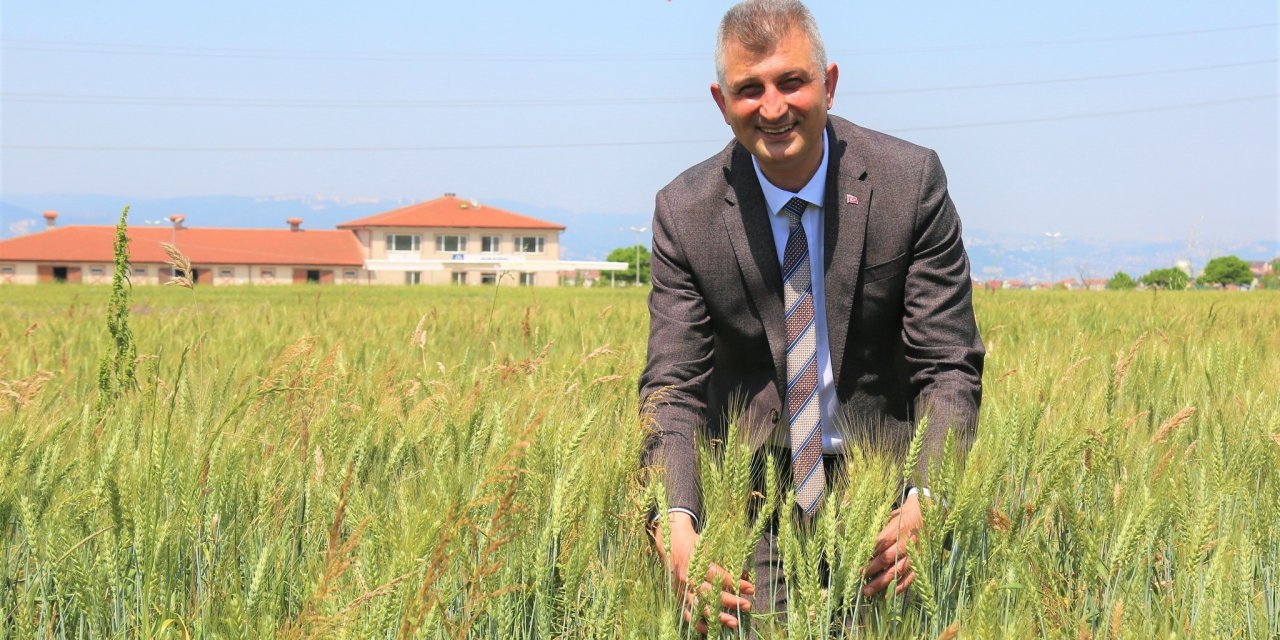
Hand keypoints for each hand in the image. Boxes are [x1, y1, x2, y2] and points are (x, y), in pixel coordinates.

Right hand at [650, 511, 754, 632]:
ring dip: (718, 616)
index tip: (751, 589)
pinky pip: (688, 614)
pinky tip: (713, 629)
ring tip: (734, 623)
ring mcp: (682, 590)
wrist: (672, 544)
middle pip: (710, 594)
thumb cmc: (696, 544)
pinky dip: (699, 624)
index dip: (736, 584)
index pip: (719, 576)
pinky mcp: (678, 598)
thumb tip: (745, 576)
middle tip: (747, 606)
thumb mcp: (712, 548)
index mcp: (697, 563)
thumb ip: (727, 563)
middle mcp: (689, 578)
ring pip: (700, 607)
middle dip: (730, 601)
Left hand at [863, 493, 922, 596]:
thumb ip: (876, 528)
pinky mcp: (921, 562)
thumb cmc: (901, 516)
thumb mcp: (889, 515)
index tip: (855, 561)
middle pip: (888, 557)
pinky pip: (911, 577)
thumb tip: (856, 540)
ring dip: (882, 582)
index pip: (881, 542)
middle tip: (857, 577)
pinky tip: (887, 595)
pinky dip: (899, 587)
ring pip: (898, 570)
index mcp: (899, 526)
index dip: (868, 553)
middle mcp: (908, 541)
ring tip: (867, 591)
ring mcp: (915, 553)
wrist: (926, 516)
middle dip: (871, 568)